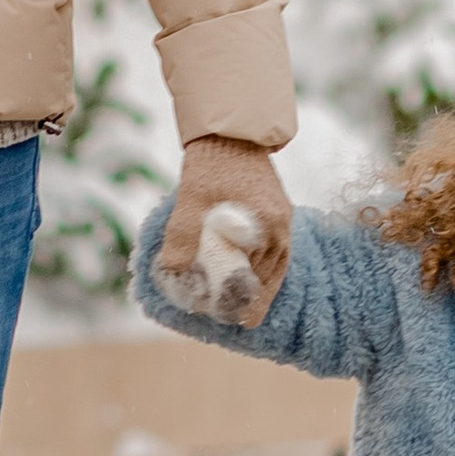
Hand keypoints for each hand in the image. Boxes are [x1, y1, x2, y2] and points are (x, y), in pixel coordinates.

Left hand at [155, 136, 291, 326]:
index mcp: (267, 226)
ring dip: (262, 284)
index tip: (239, 322)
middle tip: (240, 321)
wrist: (229, 133)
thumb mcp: (190, 201)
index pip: (262, 276)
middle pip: (273, 274)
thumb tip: (173, 271)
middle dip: (256, 297)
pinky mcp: (276, 212)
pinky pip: (275, 249)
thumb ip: (182, 235)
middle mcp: (281, 226)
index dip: (249, 300)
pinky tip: (251, 276)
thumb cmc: (210, 165)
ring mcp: (282, 219)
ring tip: (246, 308)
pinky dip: (264, 266)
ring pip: (276, 264)